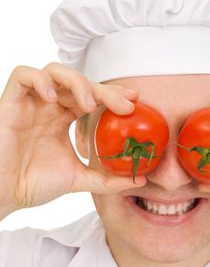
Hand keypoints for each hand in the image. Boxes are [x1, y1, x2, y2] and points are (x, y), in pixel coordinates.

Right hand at [0, 62, 145, 218]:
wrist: (3, 195)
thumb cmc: (34, 183)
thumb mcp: (80, 179)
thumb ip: (108, 179)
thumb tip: (139, 179)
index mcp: (65, 118)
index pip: (93, 96)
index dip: (113, 94)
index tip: (134, 101)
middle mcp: (50, 106)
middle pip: (80, 82)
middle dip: (105, 90)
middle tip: (124, 105)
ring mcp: (31, 102)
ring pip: (55, 71)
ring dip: (77, 83)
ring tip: (89, 105)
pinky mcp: (11, 102)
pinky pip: (23, 75)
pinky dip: (41, 81)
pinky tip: (53, 99)